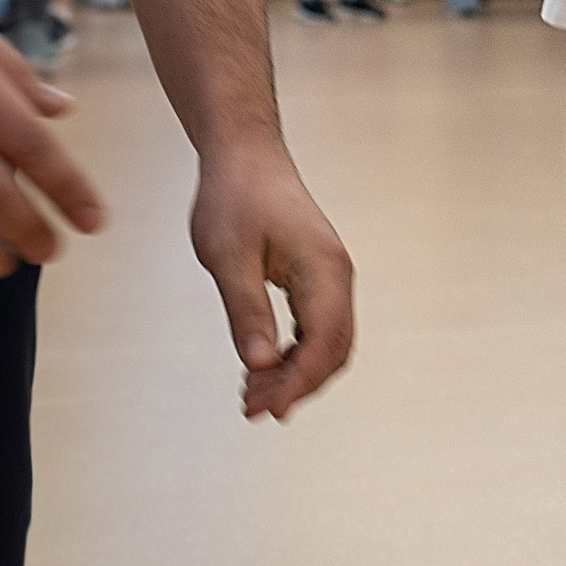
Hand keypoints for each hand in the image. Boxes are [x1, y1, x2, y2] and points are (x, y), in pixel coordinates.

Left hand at [194, 144, 355, 420]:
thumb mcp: (228, 256)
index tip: (265, 409)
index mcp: (324, 269)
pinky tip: (264, 368)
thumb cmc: (235, 197)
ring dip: (296, 374)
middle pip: (334, 350)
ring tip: (253, 396)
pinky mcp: (317, 278)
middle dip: (298, 385)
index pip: (324, 342)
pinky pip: (318, 328)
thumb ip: (246, 310)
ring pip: (328, 343)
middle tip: (251, 408)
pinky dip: (295, 355)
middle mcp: (337, 276)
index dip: (298, 382)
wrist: (246, 156)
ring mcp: (330, 277)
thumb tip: (258, 365)